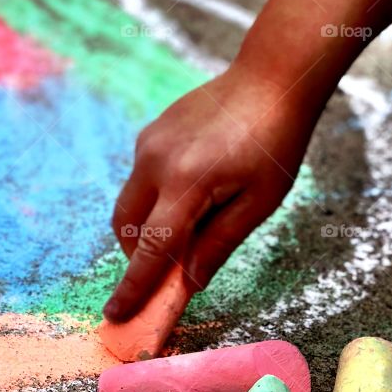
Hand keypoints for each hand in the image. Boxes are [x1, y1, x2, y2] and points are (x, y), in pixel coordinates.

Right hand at [103, 63, 319, 320]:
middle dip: (138, 256)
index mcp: (187, 182)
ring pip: (129, 206)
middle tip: (167, 270)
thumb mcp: (259, 202)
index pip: (153, 249)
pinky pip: (140, 180)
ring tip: (189, 226)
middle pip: (127, 229)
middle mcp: (155, 162)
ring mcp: (147, 144)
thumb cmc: (275, 142)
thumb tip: (189, 283)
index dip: (134, 287)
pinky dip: (155, 200)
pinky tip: (194, 188)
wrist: (271, 78)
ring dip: (147, 228)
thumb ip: (218, 244)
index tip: (116, 314)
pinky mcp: (149, 135)